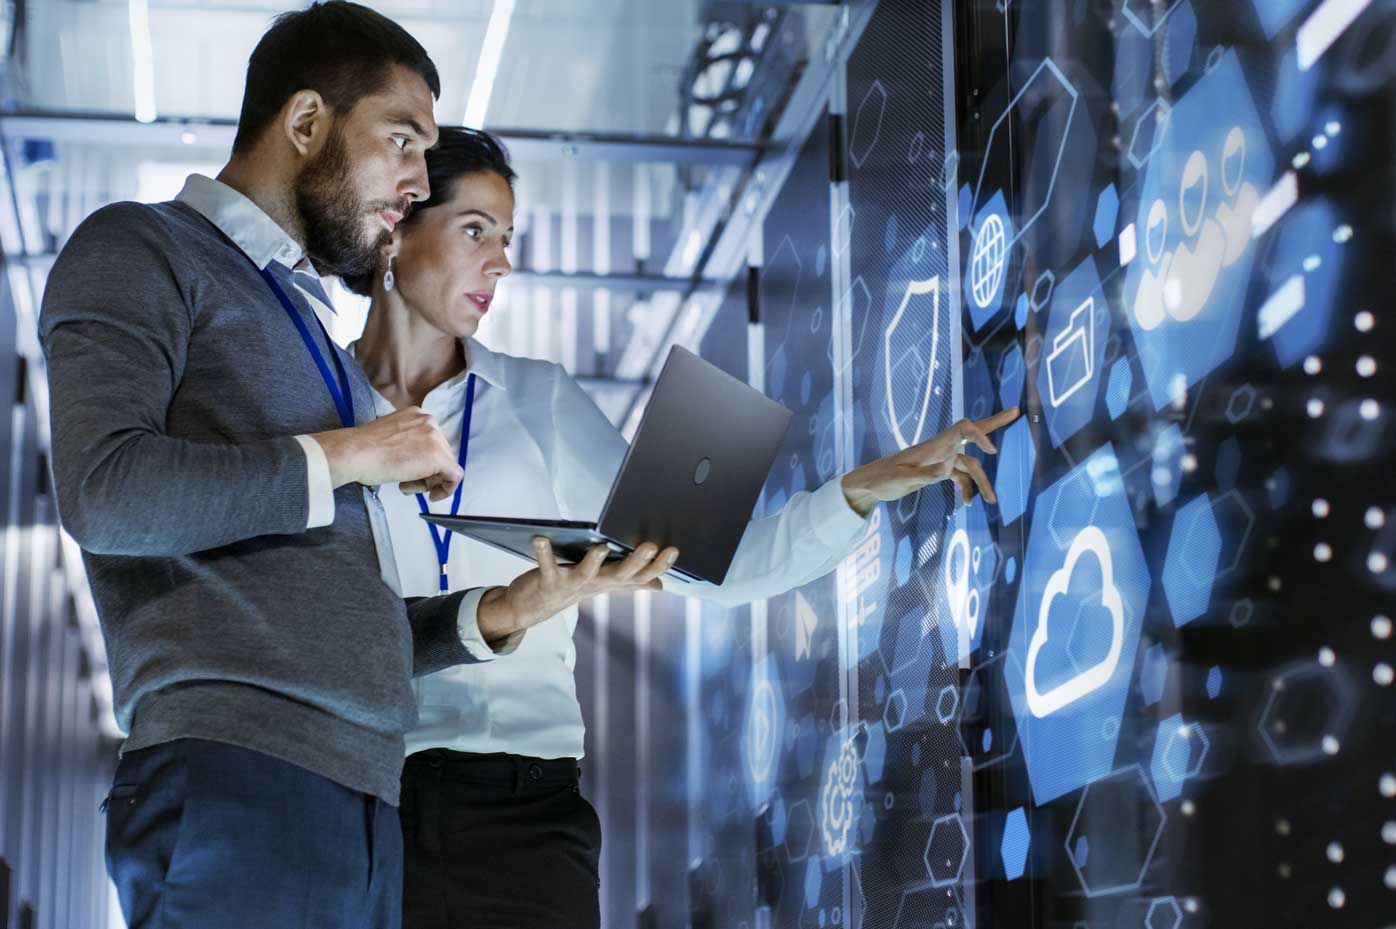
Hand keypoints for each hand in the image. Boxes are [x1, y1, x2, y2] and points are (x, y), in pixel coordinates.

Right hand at [309, 406, 462, 500]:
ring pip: (446, 466)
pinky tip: (431, 495)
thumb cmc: (363, 450)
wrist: (354, 453)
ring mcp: (435, 438)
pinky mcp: (438, 457)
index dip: (424, 462)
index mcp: (417, 415)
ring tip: (406, 485)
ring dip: (429, 481)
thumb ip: (408, 443)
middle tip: (407, 483)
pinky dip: (446, 489)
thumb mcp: (391, 437)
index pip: (432, 442)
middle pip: (442, 454)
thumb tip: (418, 460)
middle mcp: (429, 421)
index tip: (412, 473)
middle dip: (427, 473)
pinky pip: (454, 476)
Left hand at [476, 538, 679, 644]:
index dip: (658, 565)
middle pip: (620, 575)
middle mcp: (594, 584)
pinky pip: (546, 565)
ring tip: (601, 546)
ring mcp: (571, 584)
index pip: (640, 576)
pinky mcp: (548, 580)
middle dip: (636, 562)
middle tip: (650, 546)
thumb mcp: (603, 584)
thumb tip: (659, 584)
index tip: (673, 550)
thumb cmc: (570, 588)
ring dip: (594, 561)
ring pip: (586, 574)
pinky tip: (540, 538)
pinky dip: (543, 552)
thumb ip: (631, 582)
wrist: (532, 608)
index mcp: (609, 581)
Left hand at [840, 408, 1020, 515]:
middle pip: (972, 432)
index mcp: (933, 446)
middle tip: (1017, 411)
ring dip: (982, 482)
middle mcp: (940, 449)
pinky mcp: (936, 470)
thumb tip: (948, 470)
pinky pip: (959, 476)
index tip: (991, 452)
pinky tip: (966, 503)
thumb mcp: (901, 481)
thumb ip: (925, 475)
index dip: (979, 435)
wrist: (868, 484)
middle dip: (995, 423)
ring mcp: (939, 459)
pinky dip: (966, 488)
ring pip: (969, 465)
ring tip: (992, 501)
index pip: (962, 429)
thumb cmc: (882, 480)